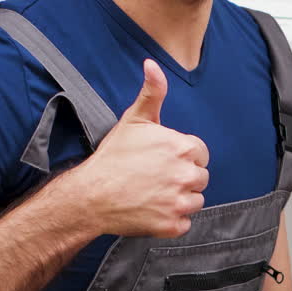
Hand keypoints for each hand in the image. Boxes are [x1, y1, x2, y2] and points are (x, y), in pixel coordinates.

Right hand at [57, 59, 208, 238]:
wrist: (91, 195)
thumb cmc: (113, 156)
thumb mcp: (134, 119)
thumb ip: (152, 92)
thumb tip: (152, 65)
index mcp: (183, 147)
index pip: (199, 153)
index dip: (182, 156)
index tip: (162, 159)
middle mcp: (186, 175)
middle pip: (200, 177)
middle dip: (183, 177)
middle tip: (156, 177)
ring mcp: (180, 202)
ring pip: (195, 200)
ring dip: (180, 199)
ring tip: (153, 193)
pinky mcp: (172, 225)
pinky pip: (184, 223)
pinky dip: (172, 220)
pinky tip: (152, 209)